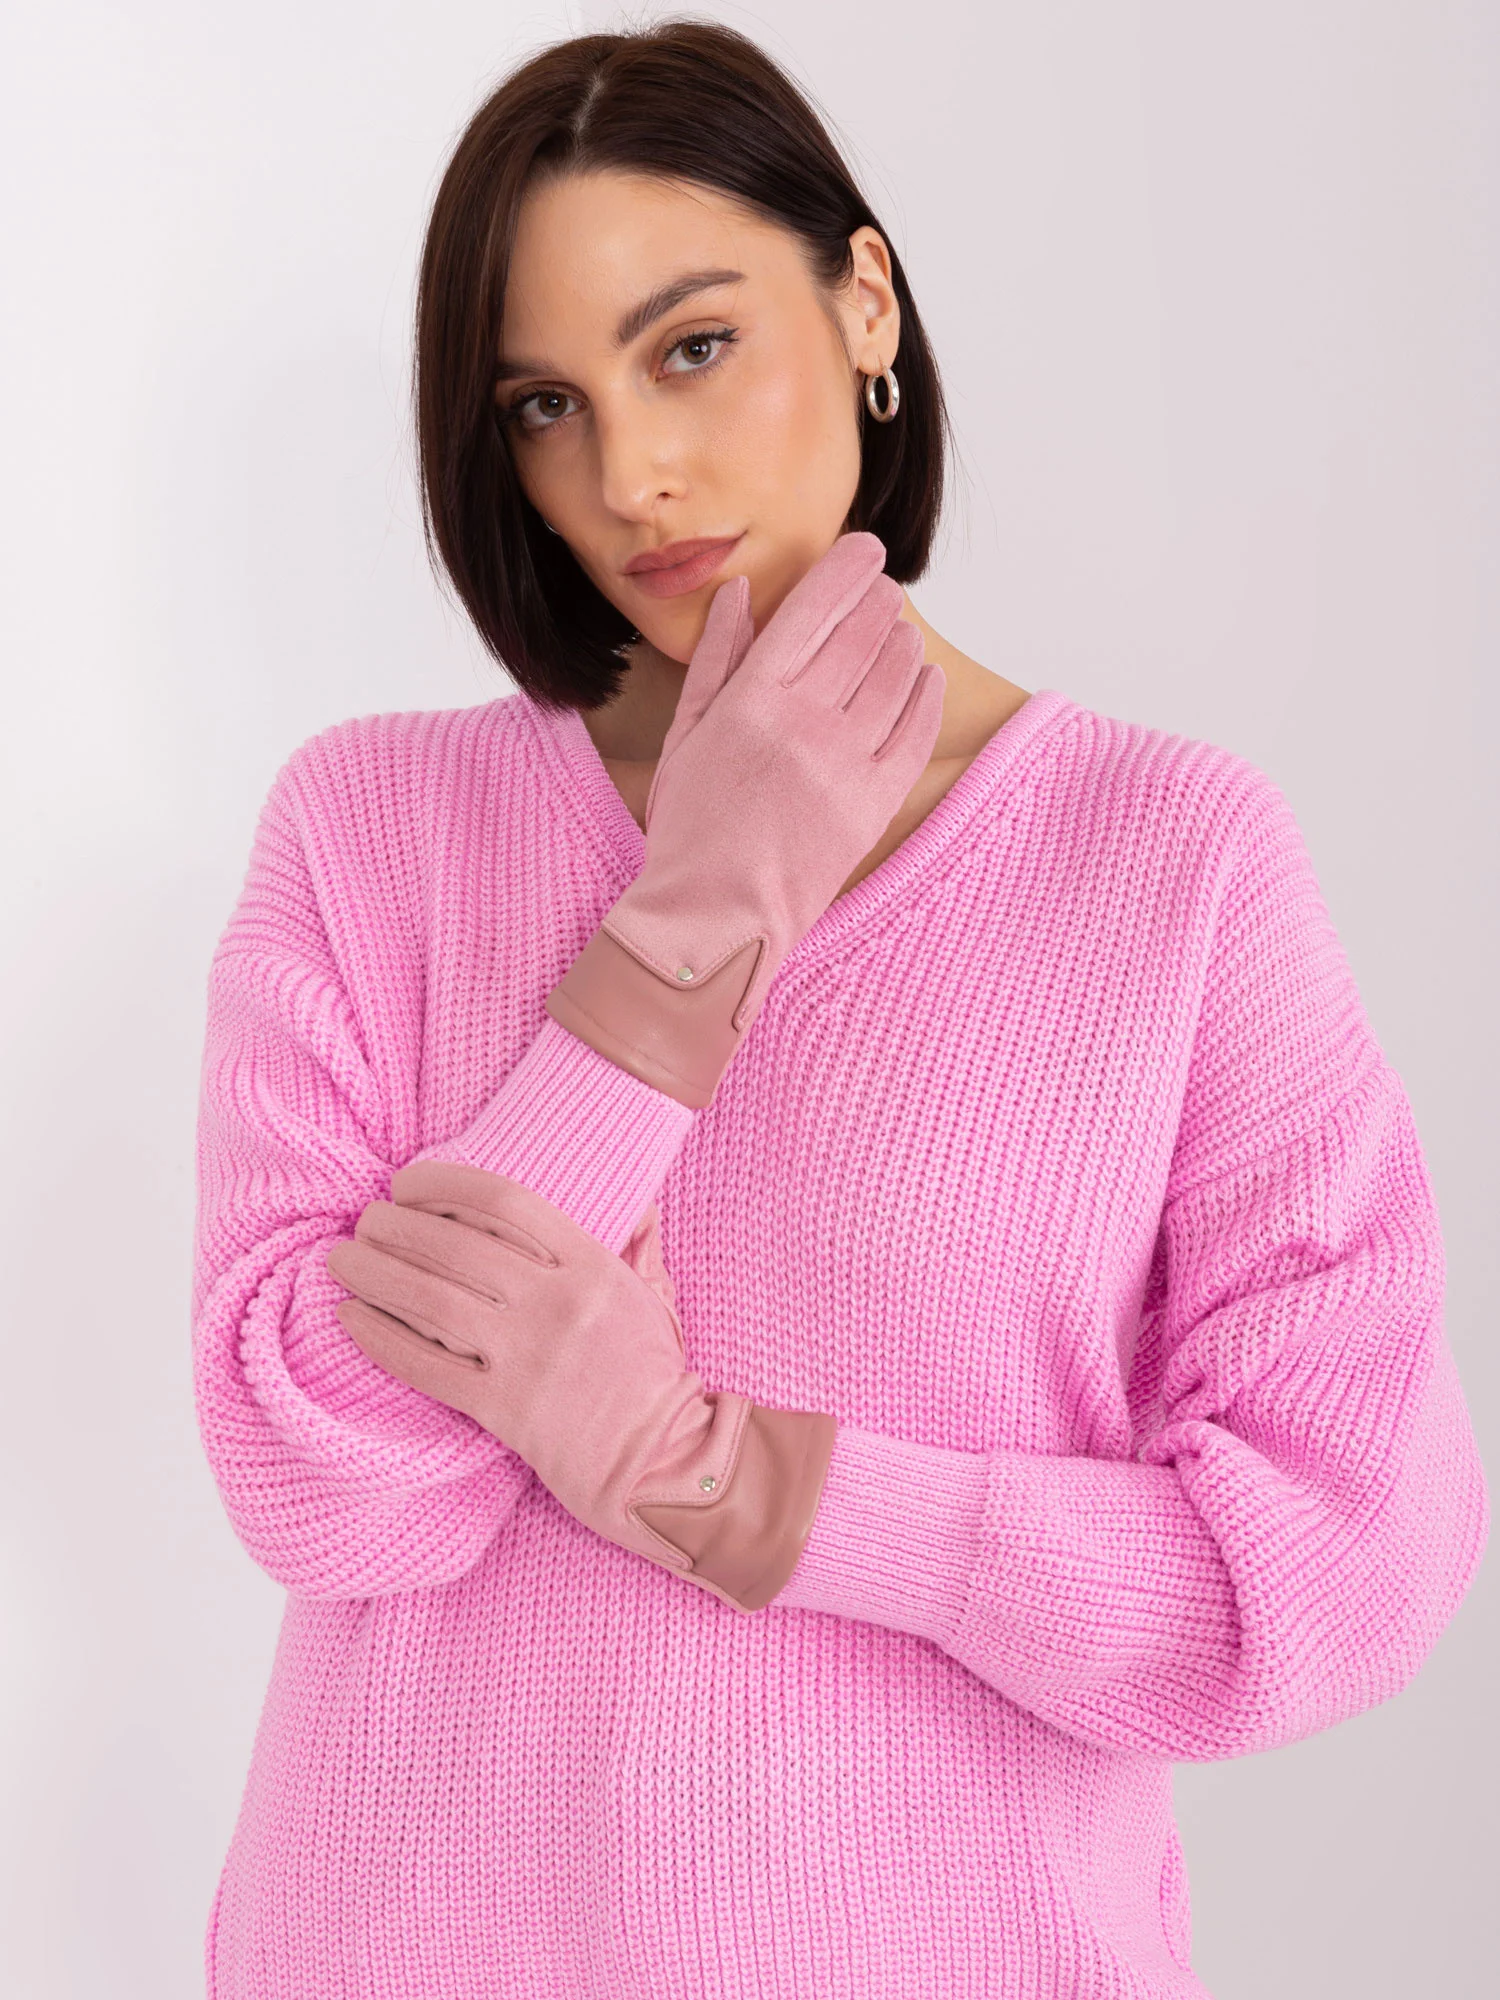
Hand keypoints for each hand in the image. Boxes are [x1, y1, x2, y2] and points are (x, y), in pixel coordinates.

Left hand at [324, 1160, 837, 1613]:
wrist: (661, 1459)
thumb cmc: (654, 1375)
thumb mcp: (654, 1295)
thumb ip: (638, 1243)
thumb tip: (635, 1199)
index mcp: (591, 1265)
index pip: (505, 1201)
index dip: (445, 1183)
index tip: (408, 1182)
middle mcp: (555, 1303)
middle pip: (454, 1245)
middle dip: (396, 1225)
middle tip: (365, 1219)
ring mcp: (526, 1357)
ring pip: (429, 1300)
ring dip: (374, 1273)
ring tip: (343, 1258)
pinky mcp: (502, 1409)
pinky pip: (424, 1366)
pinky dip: (379, 1337)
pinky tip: (348, 1318)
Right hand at [545, 531, 944, 1107]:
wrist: (715, 918)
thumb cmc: (689, 830)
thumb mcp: (686, 736)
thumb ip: (716, 660)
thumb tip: (741, 593)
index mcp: (754, 698)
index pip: (817, 605)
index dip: (850, 566)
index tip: (867, 549)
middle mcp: (807, 722)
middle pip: (866, 630)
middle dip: (880, 599)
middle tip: (883, 592)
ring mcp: (847, 763)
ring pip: (898, 673)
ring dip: (903, 642)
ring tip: (898, 636)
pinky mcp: (876, 803)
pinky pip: (917, 730)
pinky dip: (925, 695)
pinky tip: (924, 680)